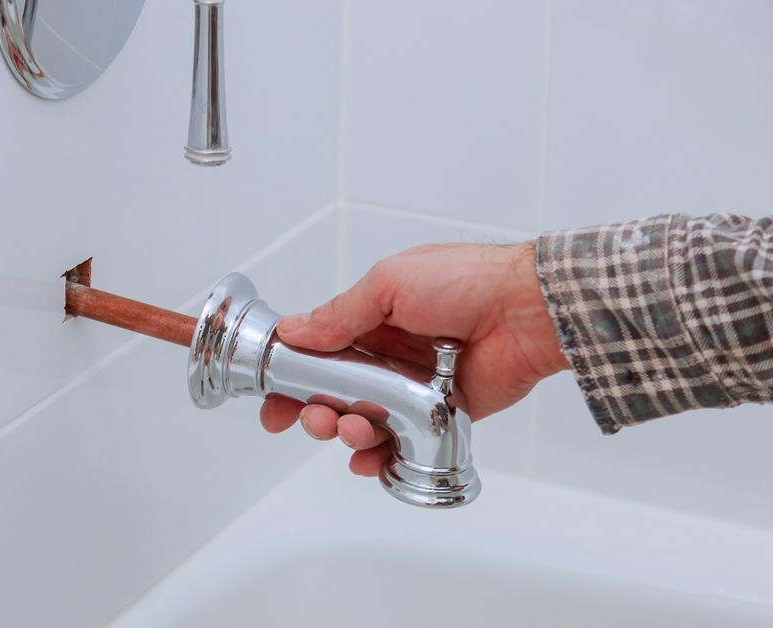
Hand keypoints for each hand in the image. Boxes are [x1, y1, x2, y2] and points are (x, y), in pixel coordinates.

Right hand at [259, 242, 568, 476]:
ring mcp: (413, 388)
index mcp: (372, 320)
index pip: (319, 354)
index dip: (291, 378)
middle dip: (315, 412)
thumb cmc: (465, 282)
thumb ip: (340, 315)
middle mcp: (389, 356)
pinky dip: (380, 458)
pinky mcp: (441, 415)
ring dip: (346, 433)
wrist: (527, 309)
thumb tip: (294, 332)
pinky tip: (368, 461)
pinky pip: (403, 445)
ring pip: (364, 422)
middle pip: (335, 395)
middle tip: (313, 418)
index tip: (273, 400)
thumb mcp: (389, 283)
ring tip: (351, 430)